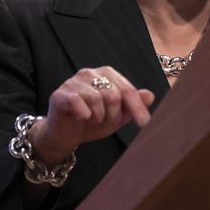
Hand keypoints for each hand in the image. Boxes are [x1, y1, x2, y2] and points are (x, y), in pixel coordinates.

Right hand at [28, 67, 154, 163]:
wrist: (65, 135)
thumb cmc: (93, 122)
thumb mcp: (118, 116)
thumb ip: (133, 105)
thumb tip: (150, 96)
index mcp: (106, 74)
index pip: (127, 89)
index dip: (137, 108)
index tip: (145, 124)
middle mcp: (90, 73)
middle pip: (113, 94)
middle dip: (114, 115)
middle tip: (106, 122)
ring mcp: (73, 82)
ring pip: (96, 99)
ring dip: (98, 117)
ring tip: (93, 120)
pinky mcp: (59, 94)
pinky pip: (78, 102)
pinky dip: (83, 115)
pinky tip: (81, 118)